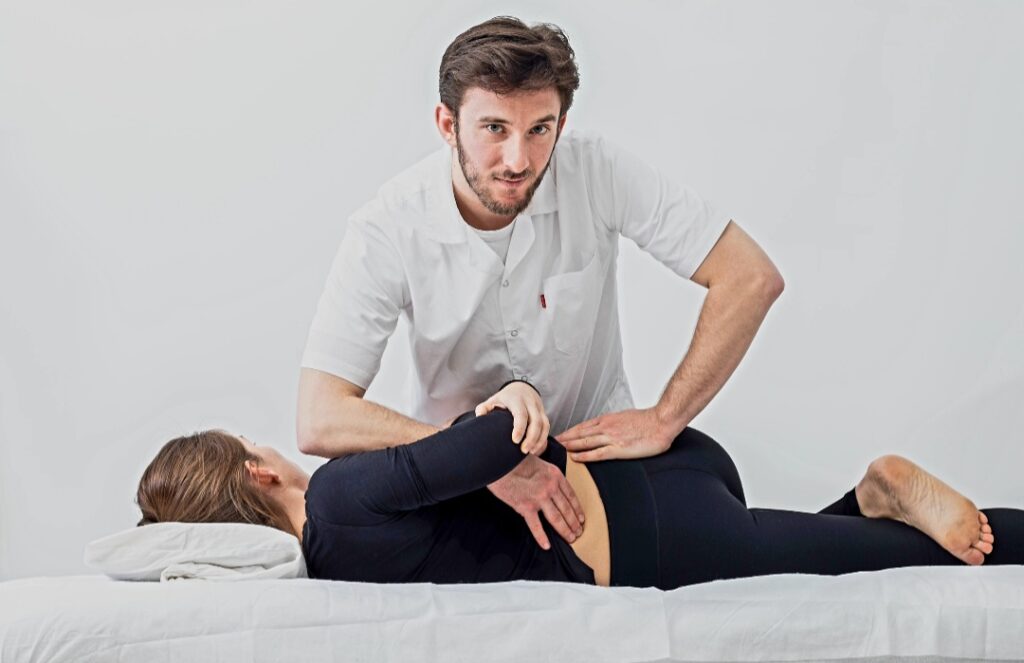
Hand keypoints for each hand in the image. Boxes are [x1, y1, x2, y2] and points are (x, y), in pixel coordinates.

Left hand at [475, 381, 549, 454]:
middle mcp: (530, 403)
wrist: (522, 388)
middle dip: (532, 437)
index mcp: (516, 399)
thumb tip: (479, 417)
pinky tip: (536, 449)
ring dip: (539, 440)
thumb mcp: (493, 399)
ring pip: (544, 425)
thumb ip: (484, 408)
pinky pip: (547, 427)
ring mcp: (539, 408)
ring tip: (531, 452)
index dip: (519, 428)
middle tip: (523, 451)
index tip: (515, 441)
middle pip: (536, 421)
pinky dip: (543, 439)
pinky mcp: (544, 414)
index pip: (521, 414)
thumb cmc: (505, 398)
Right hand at [487, 454, 584, 549]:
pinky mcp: (525, 506)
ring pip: (557, 519)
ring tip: (571, 538)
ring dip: (565, 530)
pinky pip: (536, 526)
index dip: (578, 509)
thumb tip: (552, 486)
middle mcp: (550, 487)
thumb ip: (547, 475)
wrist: (499, 461)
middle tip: (579, 533)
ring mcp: (539, 498)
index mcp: (555, 475)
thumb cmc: (515, 459)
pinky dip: (541, 538)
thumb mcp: (538, 462)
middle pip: (566, 509)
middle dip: (574, 523)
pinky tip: (547, 545)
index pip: (571, 496)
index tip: (582, 519)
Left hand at [557, 408, 676, 461]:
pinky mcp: (619, 449)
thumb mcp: (626, 417)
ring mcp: (611, 437)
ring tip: (557, 450)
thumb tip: (608, 428)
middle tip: (550, 444)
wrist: (662, 421)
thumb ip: (615, 423)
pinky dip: (584, 455)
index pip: (583, 426)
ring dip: (569, 446)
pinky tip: (575, 458)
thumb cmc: (648, 421)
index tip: (560, 436)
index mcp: (608, 419)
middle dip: (564, 438)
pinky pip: (597, 453)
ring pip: (584, 441)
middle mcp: (606, 427)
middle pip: (579, 433)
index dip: (570, 431)